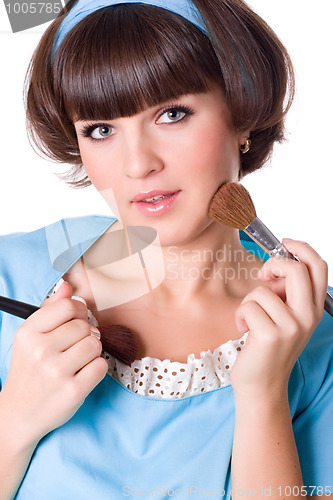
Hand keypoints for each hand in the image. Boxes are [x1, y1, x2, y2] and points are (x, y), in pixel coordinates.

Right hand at [1, 282, 107, 446]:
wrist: (19, 414)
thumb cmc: (29, 370)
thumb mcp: (30, 337)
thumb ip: (50, 310)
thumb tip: (68, 286)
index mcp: (28, 333)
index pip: (68, 306)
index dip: (79, 311)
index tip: (77, 320)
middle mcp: (40, 351)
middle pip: (84, 326)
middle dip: (85, 334)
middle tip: (74, 347)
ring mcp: (56, 372)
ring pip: (95, 344)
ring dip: (92, 351)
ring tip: (78, 361)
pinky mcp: (73, 391)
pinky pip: (101, 366)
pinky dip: (96, 369)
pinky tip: (81, 375)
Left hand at [230, 239, 327, 399]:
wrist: (262, 384)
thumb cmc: (268, 347)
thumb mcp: (286, 318)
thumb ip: (287, 294)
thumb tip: (275, 268)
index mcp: (314, 309)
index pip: (319, 267)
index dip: (302, 248)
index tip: (284, 244)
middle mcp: (308, 317)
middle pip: (296, 270)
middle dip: (273, 264)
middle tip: (261, 276)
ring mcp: (292, 327)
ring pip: (262, 291)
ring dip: (248, 302)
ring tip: (250, 320)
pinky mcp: (272, 335)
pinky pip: (248, 306)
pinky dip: (240, 316)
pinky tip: (244, 330)